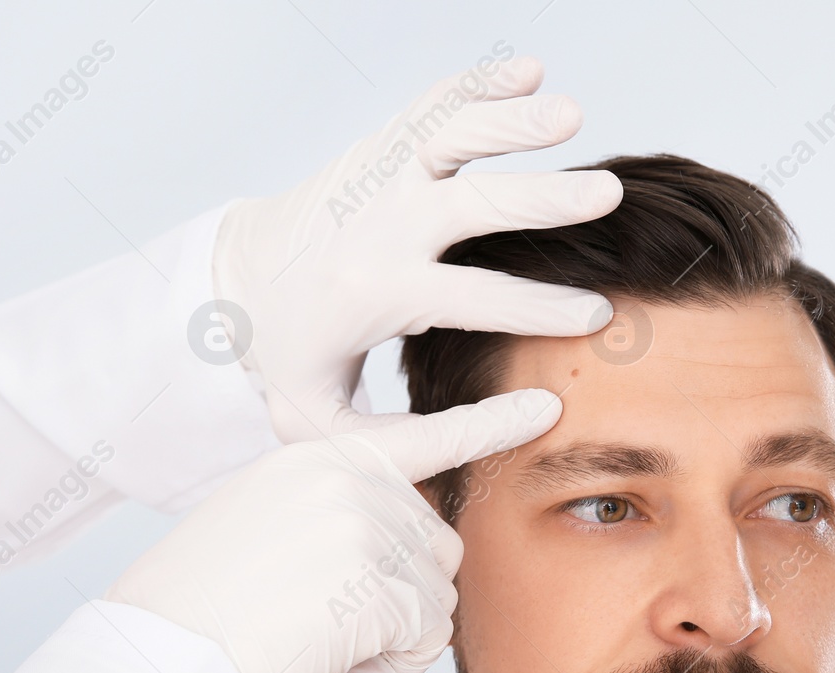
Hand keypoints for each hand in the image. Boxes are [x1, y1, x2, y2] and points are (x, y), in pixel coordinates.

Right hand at [106, 388, 560, 672]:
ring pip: (438, 600)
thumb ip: (335, 519)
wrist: (159, 658)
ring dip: (390, 646)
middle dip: (399, 606)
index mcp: (316, 458)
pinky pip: (424, 644)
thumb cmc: (197, 612)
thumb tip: (415, 551)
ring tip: (312, 649)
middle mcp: (348, 478)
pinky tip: (322, 671)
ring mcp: (367, 525)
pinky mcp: (381, 583)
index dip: (488, 427)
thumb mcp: (261, 529)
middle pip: (438, 549)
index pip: (420, 438)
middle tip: (318, 630)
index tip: (545, 410)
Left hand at [211, 54, 620, 442]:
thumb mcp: (324, 423)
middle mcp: (380, 226)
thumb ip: (409, 438)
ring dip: (511, 120)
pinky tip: (531, 72)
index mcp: (376, 294)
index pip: (472, 299)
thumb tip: (521, 424)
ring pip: (452, 136)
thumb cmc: (290, 361)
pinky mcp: (378, 150)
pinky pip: (434, 106)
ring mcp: (379, 178)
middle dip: (541, 200)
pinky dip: (480, 84)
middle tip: (604, 195)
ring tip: (573, 114)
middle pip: (471, 205)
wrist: (230, 283)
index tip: (596, 315)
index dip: (538, 308)